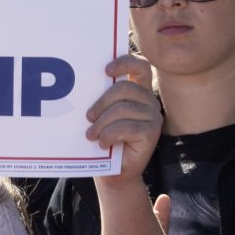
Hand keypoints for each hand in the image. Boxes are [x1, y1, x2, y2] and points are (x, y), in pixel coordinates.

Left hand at [88, 53, 161, 185]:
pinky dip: (108, 135)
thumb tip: (80, 84)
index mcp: (137, 91)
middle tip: (88, 118)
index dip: (125, 63)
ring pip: (122, 109)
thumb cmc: (103, 140)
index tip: (105, 70)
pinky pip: (126, 127)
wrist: (113, 172)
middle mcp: (149, 101)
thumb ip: (100, 99)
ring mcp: (154, 116)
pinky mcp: (152, 132)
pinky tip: (103, 143)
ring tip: (92, 136)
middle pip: (124, 88)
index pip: (139, 66)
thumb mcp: (100, 116)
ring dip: (101, 124)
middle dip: (101, 103)